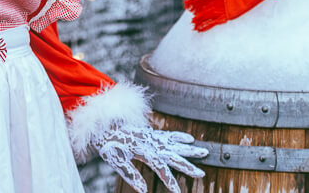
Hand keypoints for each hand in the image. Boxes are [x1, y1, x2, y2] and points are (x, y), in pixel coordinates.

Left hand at [90, 124, 206, 192]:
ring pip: (175, 143)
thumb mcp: (115, 160)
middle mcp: (150, 142)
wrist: (103, 123)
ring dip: (189, 149)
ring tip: (205, 152)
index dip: (170, 180)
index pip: (160, 168)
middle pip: (173, 155)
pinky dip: (180, 136)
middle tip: (202, 173)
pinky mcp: (151, 133)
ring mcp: (152, 136)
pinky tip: (190, 138)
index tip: (178, 192)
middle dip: (187, 165)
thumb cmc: (108, 143)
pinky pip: (168, 135)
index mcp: (142, 150)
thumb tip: (143, 190)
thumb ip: (130, 174)